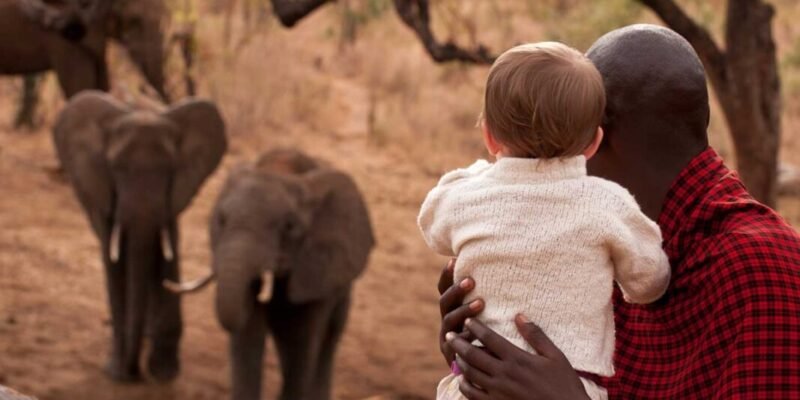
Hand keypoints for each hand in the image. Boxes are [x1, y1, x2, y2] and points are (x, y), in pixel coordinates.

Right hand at [438, 258, 483, 364]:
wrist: (480, 370)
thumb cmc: (487, 335)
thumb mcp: (484, 315)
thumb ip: (484, 297)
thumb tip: (497, 267)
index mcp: (452, 308)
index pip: (444, 288)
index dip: (447, 275)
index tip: (454, 260)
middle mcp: (447, 321)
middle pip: (445, 302)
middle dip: (457, 290)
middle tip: (472, 281)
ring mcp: (447, 337)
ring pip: (450, 321)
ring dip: (464, 310)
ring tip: (481, 303)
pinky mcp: (451, 354)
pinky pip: (455, 345)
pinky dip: (465, 338)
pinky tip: (476, 333)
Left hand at [446, 315, 589, 399]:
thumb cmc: (564, 385)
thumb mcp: (555, 356)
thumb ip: (536, 335)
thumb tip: (519, 315)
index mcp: (517, 359)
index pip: (490, 338)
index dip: (476, 328)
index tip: (468, 320)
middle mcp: (504, 374)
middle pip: (473, 354)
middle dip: (459, 343)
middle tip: (450, 335)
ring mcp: (498, 392)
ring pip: (471, 374)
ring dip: (460, 362)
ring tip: (455, 354)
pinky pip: (473, 395)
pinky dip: (465, 386)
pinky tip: (463, 380)